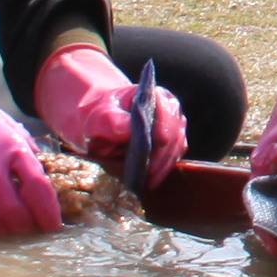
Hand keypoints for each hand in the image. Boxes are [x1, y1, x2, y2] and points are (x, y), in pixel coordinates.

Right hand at [0, 93, 66, 236]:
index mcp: (15, 150)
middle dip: (25, 226)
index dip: (48, 213)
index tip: (52, 226)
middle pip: (14, 210)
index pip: (38, 188)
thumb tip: (49, 189)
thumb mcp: (16, 134)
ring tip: (5, 227)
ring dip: (1, 229)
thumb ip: (31, 159)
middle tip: (27, 229)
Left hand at [34, 43, 184, 175]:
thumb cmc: (102, 117)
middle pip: (174, 131)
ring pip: (176, 147)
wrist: (103, 126)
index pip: (166, 108)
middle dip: (163, 152)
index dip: (164, 125)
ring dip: (164, 165)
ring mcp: (173, 128)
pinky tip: (151, 181)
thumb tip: (126, 130)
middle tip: (150, 171)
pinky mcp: (172, 146)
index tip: (159, 141)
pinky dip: (163, 170)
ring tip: (149, 180)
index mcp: (155, 96)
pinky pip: (172, 158)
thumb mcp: (100, 117)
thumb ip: (111, 120)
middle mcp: (169, 111)